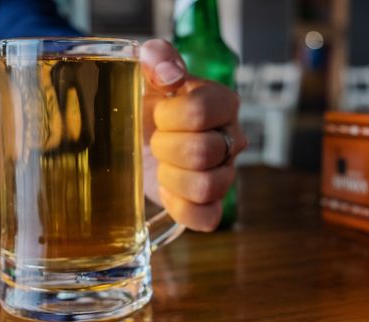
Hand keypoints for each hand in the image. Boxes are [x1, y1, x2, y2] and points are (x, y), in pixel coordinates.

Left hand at [140, 39, 246, 231]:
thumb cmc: (145, 105)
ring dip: (171, 177)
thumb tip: (170, 73)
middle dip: (165, 148)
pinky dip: (180, 207)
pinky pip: (206, 218)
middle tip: (155, 140)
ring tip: (162, 164)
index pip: (201, 111)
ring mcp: (225, 174)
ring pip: (207, 187)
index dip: (168, 116)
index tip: (156, 113)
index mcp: (222, 103)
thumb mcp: (145, 73)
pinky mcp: (211, 204)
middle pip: (203, 153)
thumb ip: (157, 57)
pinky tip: (167, 189)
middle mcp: (231, 139)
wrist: (137, 138)